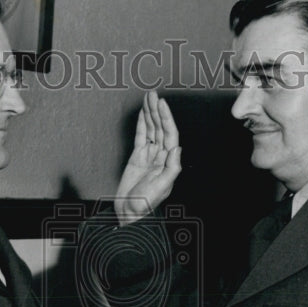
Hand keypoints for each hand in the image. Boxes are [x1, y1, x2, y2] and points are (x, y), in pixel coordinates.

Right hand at [115, 90, 180, 224]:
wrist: (129, 212)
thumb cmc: (145, 204)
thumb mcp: (162, 188)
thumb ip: (172, 168)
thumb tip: (177, 148)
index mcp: (168, 161)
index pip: (169, 134)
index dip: (166, 118)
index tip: (161, 104)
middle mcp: (160, 156)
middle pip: (160, 128)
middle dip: (157, 110)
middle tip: (152, 94)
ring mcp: (149, 155)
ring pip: (151, 130)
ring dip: (150, 113)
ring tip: (148, 98)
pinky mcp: (137, 157)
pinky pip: (141, 136)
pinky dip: (142, 124)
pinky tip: (143, 113)